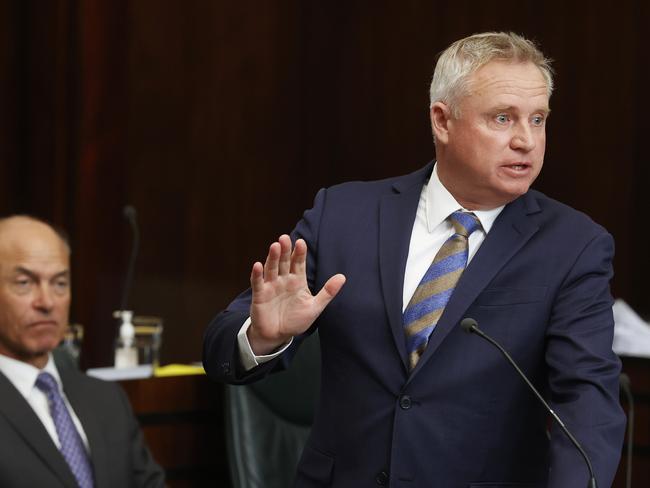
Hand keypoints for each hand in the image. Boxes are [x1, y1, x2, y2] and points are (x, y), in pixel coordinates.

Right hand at [248, 234, 344, 354]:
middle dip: (285, 250)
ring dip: (273, 257)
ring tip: (275, 246)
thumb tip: (343, 277)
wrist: (278, 336)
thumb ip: (327, 292)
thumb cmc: (296, 320)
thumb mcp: (314, 307)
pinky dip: (257, 274)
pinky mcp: (260, 295)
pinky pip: (258, 283)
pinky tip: (257, 265)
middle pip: (284, 262)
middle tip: (285, 238)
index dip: (299, 253)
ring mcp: (271, 286)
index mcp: (297, 280)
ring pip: (271, 268)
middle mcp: (284, 280)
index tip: (301, 242)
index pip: (299, 263)